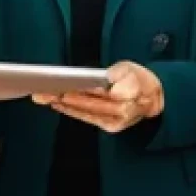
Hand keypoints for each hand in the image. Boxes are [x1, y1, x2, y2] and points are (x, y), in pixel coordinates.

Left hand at [32, 61, 163, 132]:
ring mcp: (115, 121)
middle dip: (64, 97)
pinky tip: (58, 105)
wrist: (152, 98)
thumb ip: (119, 73)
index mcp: (129, 93)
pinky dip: (71, 111)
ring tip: (43, 98)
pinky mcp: (110, 126)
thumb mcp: (131, 68)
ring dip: (63, 105)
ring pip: (85, 112)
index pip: (100, 93)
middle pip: (89, 103)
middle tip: (43, 92)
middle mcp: (122, 110)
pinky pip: (87, 118)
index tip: (63, 88)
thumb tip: (107, 80)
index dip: (80, 92)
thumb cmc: (138, 80)